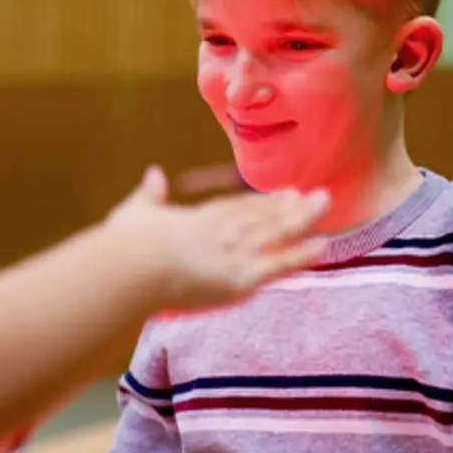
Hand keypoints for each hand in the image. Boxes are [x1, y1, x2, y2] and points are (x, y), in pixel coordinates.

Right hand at [105, 165, 329, 308]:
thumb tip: (153, 174)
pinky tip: (323, 246)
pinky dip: (302, 255)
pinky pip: (279, 265)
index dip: (263, 202)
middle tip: (318, 196)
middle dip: (292, 206)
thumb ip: (149, 194)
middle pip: (264, 216)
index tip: (284, 194)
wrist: (130, 267)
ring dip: (303, 219)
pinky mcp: (240, 279)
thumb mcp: (135, 212)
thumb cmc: (126, 244)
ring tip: (326, 205)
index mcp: (199, 219)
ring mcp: (234, 253)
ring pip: (276, 233)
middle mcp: (222, 231)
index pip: (239, 208)